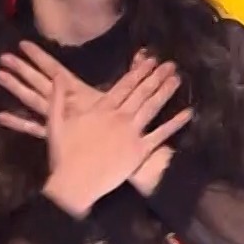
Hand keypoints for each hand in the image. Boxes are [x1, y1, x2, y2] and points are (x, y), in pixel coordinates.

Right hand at [0, 57, 191, 216]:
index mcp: (100, 109)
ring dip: (166, 91)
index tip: (150, 60)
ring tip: (177, 78)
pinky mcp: (141, 150)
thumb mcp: (55, 122)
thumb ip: (58, 98)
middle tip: (171, 64)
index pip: (124, 85)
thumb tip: (58, 76)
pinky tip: (188, 113)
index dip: (139, 71)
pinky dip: (176, 123)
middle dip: (157, 76)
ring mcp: (132, 133)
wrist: (75, 183)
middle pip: (142, 92)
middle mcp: (119, 117)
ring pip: (153, 107)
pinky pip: (162, 134)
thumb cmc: (64, 155)